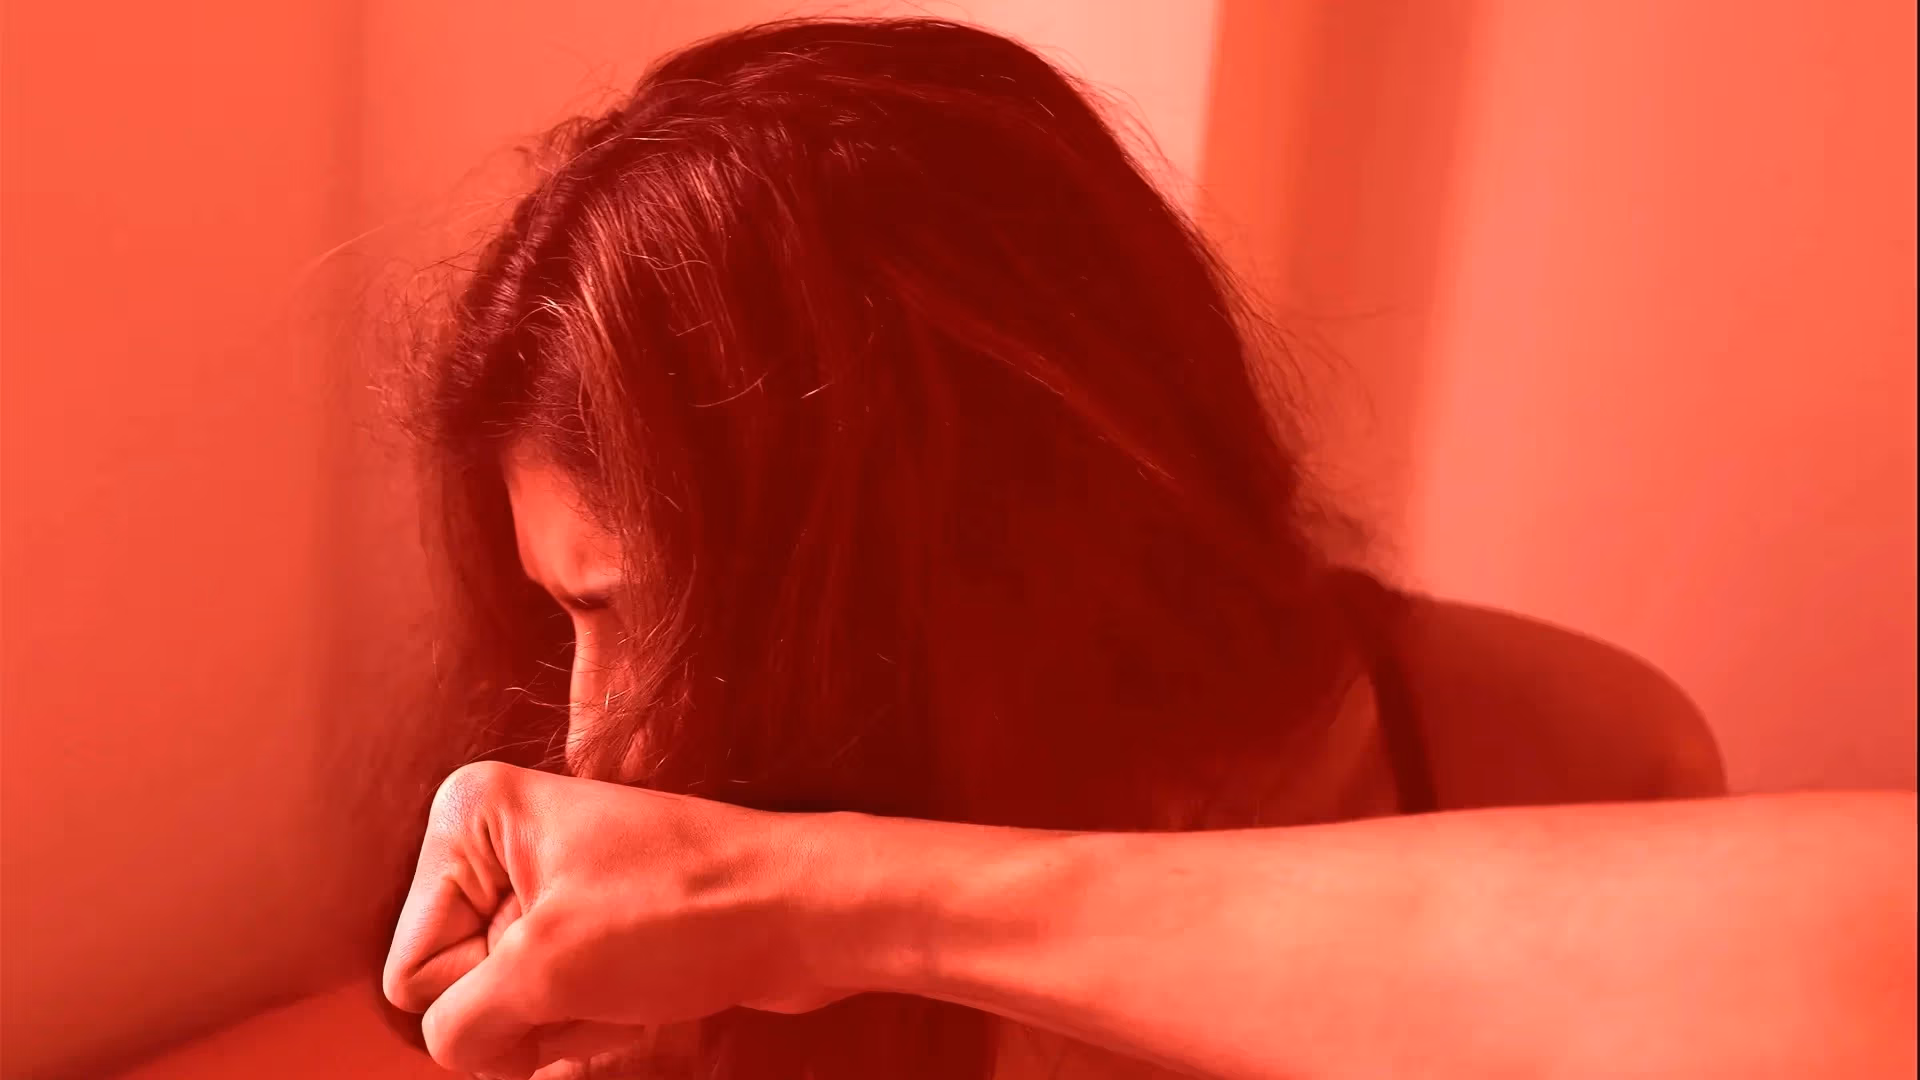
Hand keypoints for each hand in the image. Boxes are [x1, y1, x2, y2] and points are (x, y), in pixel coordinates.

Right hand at [383, 761, 854, 1077]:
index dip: (484, 992)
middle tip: (603, 977)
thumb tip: (449, 1048)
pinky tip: (644, 1012)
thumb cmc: (686, 912)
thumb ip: (460, 1023)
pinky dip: (596, 1032)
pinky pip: (556, 1016)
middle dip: (529, 1012)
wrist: (802, 915)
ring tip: (631, 988)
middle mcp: (499, 846)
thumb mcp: (547, 970)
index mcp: (470, 818)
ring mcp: (547, 892)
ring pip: (509, 1015)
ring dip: (569, 1027)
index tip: (558, 959)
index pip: (413, 971)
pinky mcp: (592, 934)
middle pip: (457, 995)